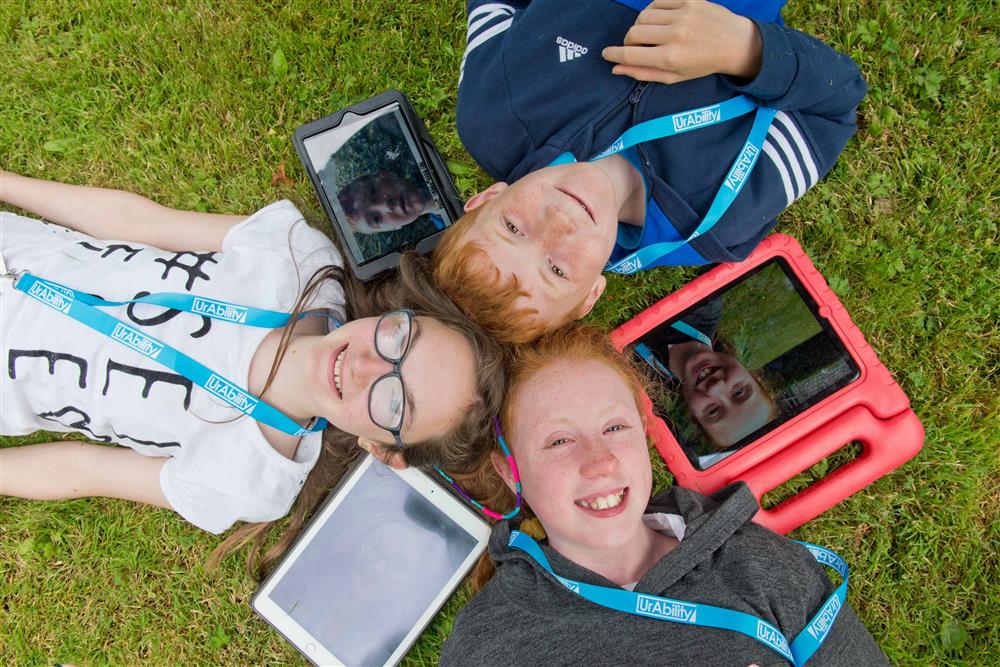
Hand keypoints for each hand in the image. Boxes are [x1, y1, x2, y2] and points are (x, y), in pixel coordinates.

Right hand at [602, 0, 762, 84]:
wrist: (734, 43)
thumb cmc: (703, 64)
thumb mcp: (674, 76)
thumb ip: (644, 73)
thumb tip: (617, 68)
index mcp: (671, 58)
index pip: (630, 55)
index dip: (614, 54)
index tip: (607, 54)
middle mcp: (675, 35)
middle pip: (633, 33)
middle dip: (628, 41)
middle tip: (636, 46)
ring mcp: (683, 15)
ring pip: (643, 16)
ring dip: (640, 25)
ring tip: (650, 33)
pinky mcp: (689, 0)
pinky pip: (658, 2)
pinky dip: (653, 11)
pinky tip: (659, 19)